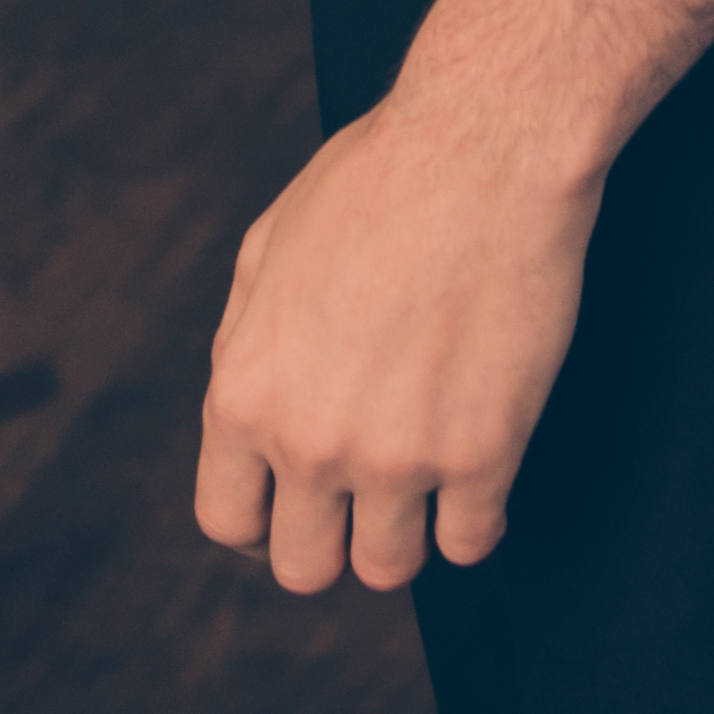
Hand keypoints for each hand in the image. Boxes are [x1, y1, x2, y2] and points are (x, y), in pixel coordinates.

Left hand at [191, 90, 596, 593]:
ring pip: (388, 568)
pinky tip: (481, 471)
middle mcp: (310, 442)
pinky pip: (470, 543)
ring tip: (427, 479)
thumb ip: (244, 346)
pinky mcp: (483, 452)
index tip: (298, 508)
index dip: (263, 523)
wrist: (484, 146)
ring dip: (406, 532)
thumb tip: (246, 415)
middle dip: (333, 536)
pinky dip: (475, 518)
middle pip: (306, 566)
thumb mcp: (266, 250)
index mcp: (246, 395)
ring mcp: (398, 456)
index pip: (228, 522)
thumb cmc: (376, 180)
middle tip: (368, 494)